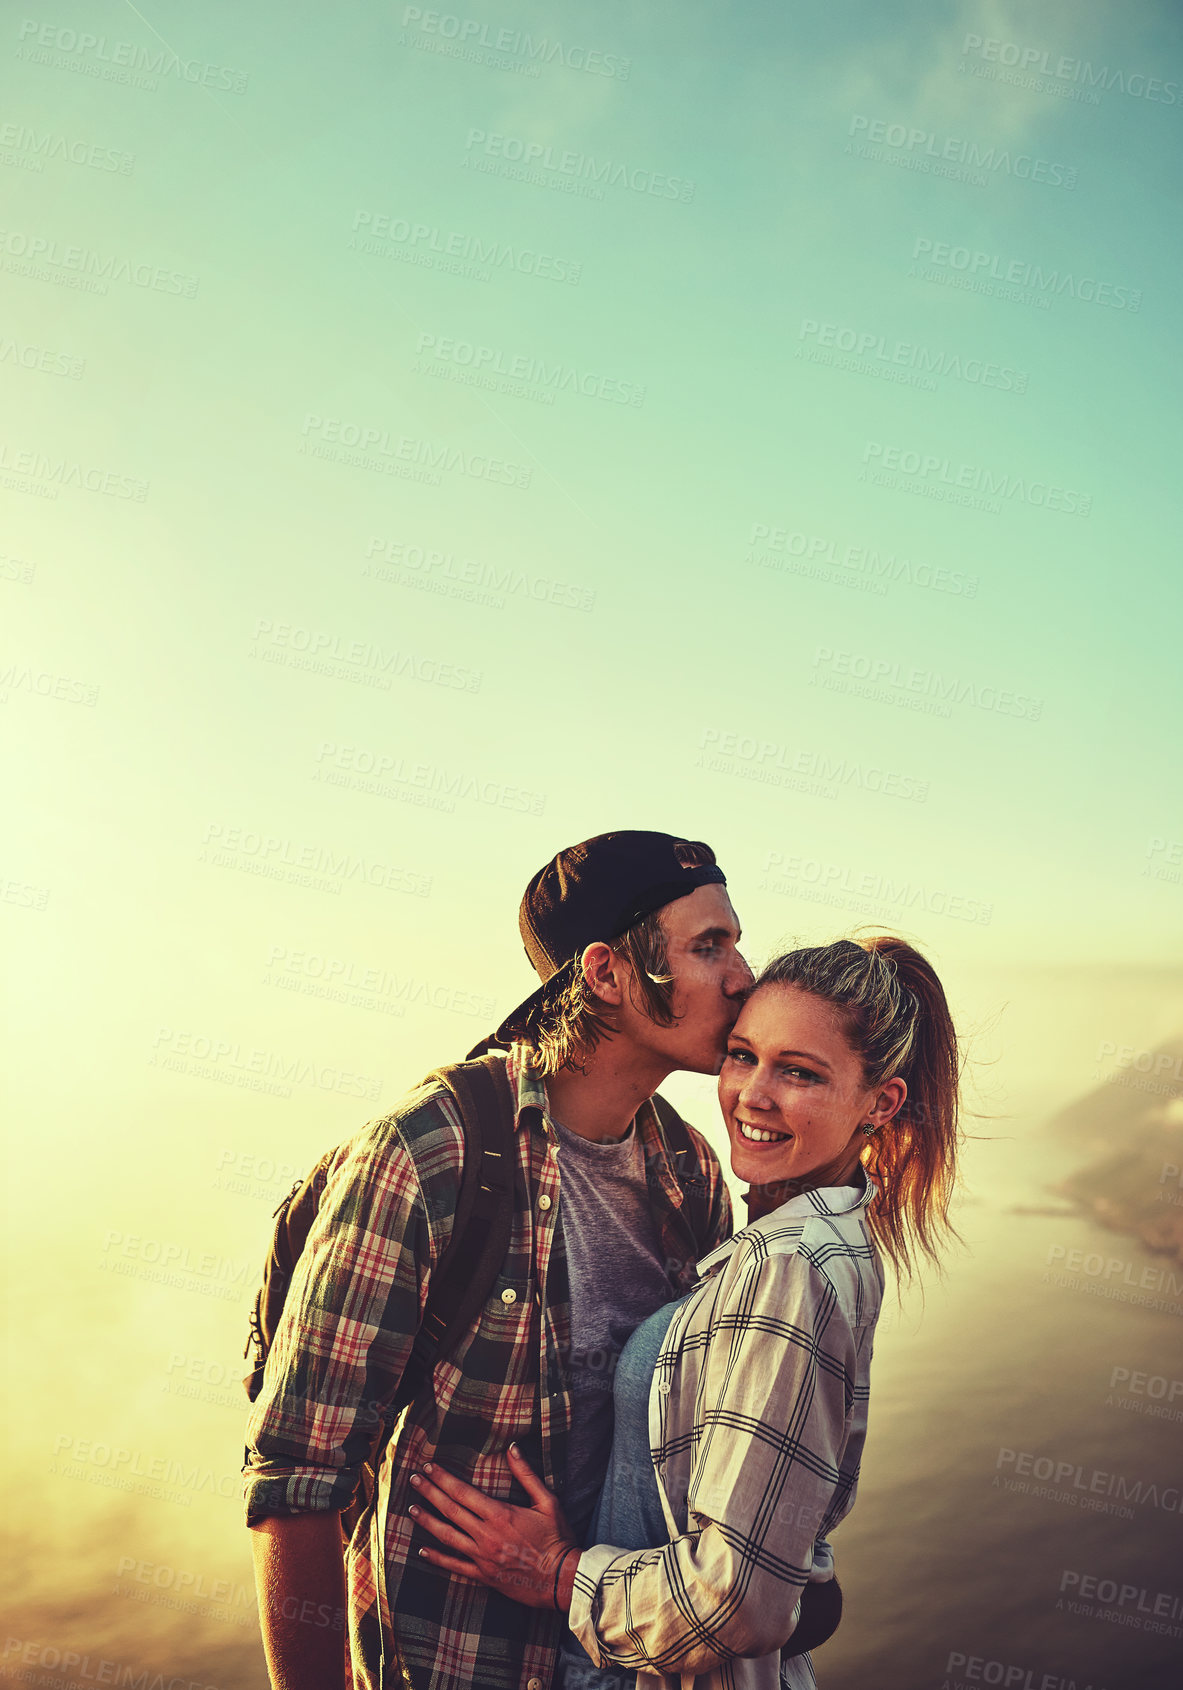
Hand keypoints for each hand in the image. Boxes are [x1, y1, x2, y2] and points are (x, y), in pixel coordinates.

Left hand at [409, 1444, 579, 1610]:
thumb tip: (513, 1448)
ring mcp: (482, 1557)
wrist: (561, 1579)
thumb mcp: (548, 1501)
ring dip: (428, 1522)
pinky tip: (422, 1551)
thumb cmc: (556, 1538)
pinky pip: (455, 1566)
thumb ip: (527, 1474)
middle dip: (430, 1493)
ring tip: (411, 1509)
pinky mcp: (483, 1576)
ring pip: (447, 1537)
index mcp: (500, 1514)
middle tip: (414, 1480)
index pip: (463, 1492)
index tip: (428, 1467)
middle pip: (451, 1510)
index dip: (443, 1479)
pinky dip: (437, 1558)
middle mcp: (486, 1535)